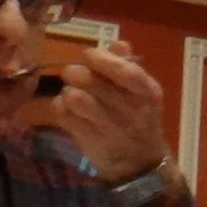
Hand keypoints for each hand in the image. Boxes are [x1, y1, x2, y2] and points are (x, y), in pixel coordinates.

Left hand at [53, 41, 171, 184]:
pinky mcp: (89, 140)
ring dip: (68, 91)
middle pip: (90, 81)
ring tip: (73, 94)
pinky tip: (67, 109)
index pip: (125, 71)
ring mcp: (109, 127)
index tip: (89, 54)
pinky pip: (63, 115)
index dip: (102, 59)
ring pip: (74, 97)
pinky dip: (59, 107)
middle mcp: (131, 110)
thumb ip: (129, 67)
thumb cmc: (139, 120)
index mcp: (147, 93)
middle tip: (74, 74)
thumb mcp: (142, 94)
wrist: (139, 162)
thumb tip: (118, 44)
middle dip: (76, 72)